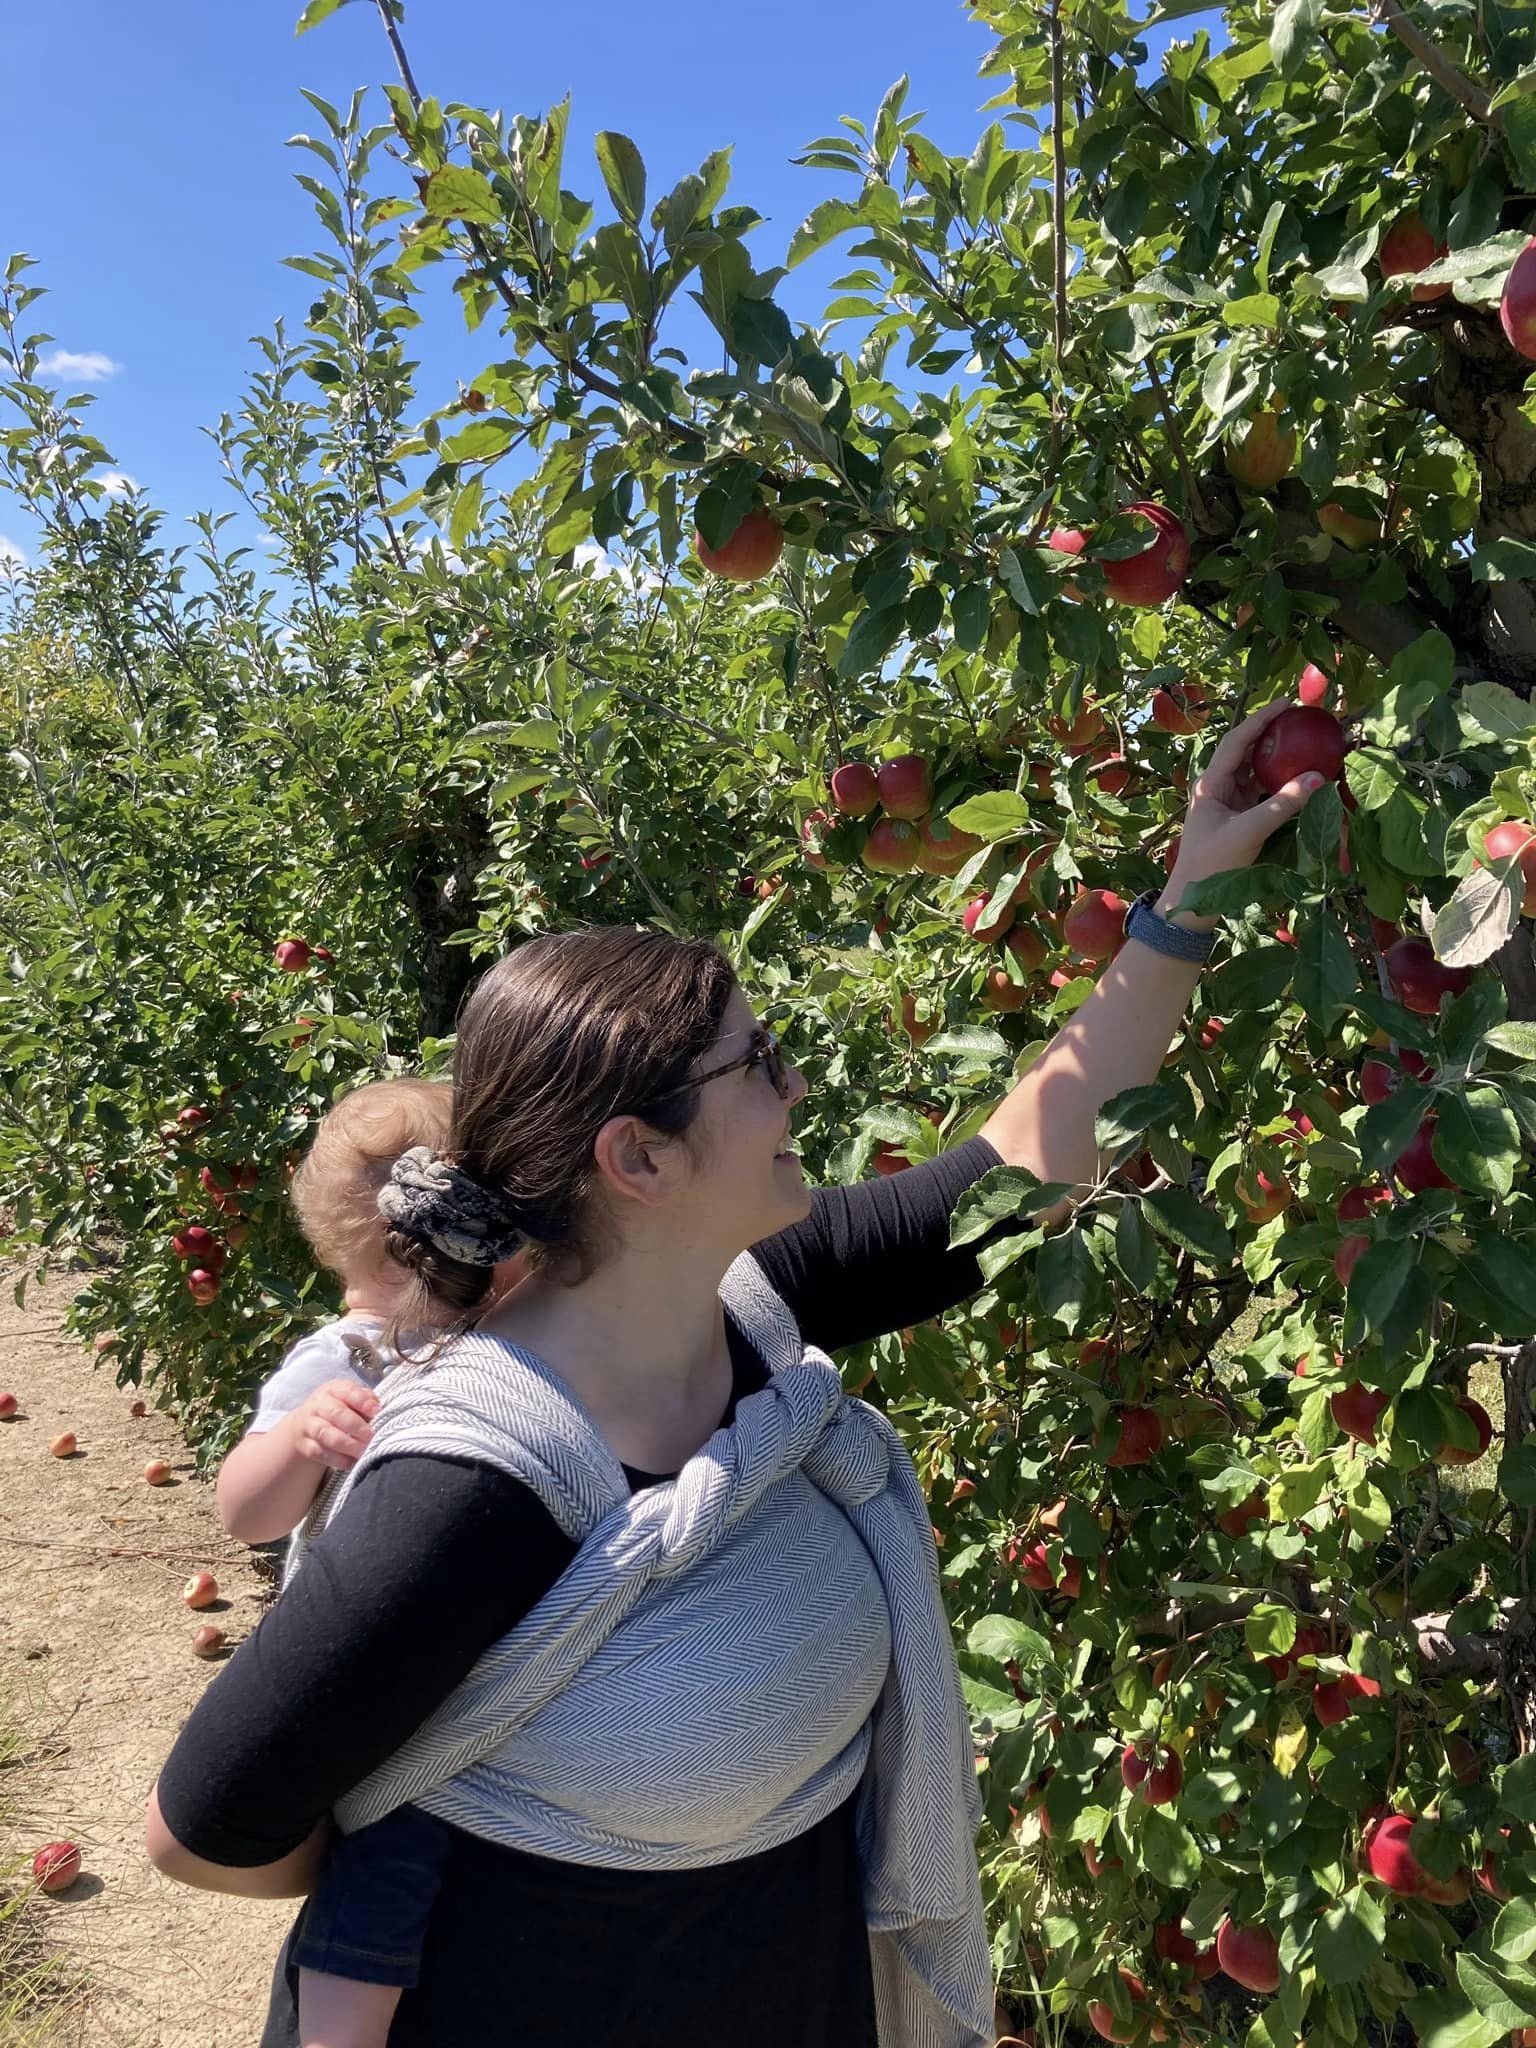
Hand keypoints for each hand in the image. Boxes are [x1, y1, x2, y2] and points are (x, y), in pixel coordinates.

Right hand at [290, 1379, 379, 1471]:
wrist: (304, 1424)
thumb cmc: (338, 1409)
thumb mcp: (350, 1399)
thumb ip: (366, 1401)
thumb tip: (377, 1409)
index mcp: (333, 1389)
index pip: (347, 1391)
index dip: (362, 1401)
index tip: (377, 1412)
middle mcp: (318, 1404)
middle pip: (336, 1413)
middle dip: (356, 1426)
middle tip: (372, 1437)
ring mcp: (308, 1424)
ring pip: (325, 1433)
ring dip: (347, 1444)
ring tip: (363, 1452)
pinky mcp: (304, 1445)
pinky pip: (320, 1452)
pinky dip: (338, 1459)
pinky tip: (353, 1463)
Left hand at [1160, 700, 1330, 928]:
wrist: (1192, 900)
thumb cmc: (1211, 864)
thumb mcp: (1249, 831)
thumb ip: (1283, 805)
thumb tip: (1318, 778)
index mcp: (1210, 783)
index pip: (1236, 740)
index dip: (1260, 719)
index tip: (1286, 703)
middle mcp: (1217, 787)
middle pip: (1246, 752)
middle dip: (1271, 734)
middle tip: (1300, 721)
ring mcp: (1227, 803)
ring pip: (1254, 772)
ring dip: (1277, 759)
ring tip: (1304, 744)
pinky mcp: (1237, 818)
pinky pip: (1261, 792)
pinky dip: (1279, 784)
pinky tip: (1299, 779)